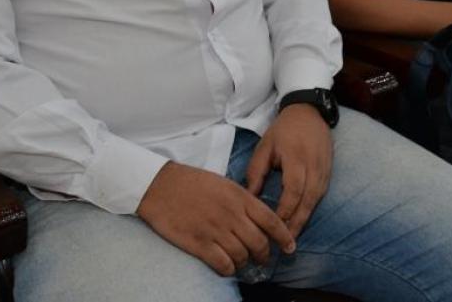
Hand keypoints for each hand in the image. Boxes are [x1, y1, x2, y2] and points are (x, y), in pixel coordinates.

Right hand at [137, 161, 294, 276]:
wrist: (161, 186)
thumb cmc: (193, 182)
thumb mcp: (224, 184)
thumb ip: (243, 200)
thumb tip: (258, 218)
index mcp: (240, 197)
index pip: (271, 220)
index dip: (284, 236)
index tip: (290, 247)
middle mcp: (232, 215)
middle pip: (259, 242)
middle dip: (265, 254)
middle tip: (264, 259)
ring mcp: (215, 230)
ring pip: (242, 255)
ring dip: (245, 262)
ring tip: (243, 262)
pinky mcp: (199, 243)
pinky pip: (222, 263)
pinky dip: (228, 269)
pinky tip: (227, 267)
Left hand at [245, 104, 332, 241]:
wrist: (309, 112)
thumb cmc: (283, 130)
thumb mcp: (265, 147)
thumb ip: (256, 172)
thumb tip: (250, 198)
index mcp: (296, 160)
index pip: (292, 192)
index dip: (283, 212)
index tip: (271, 229)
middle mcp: (314, 168)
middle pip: (306, 202)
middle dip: (295, 225)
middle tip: (283, 245)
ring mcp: (324, 171)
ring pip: (315, 202)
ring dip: (303, 221)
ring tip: (291, 239)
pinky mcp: (328, 173)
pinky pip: (320, 196)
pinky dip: (310, 210)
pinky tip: (300, 222)